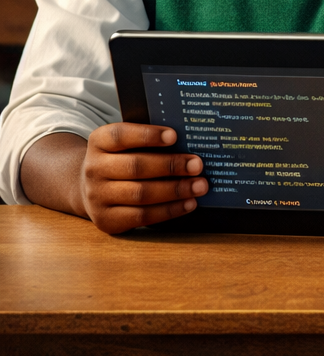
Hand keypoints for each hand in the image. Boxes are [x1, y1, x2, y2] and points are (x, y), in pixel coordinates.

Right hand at [78, 123, 206, 233]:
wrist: (89, 188)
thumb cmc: (121, 159)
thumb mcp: (126, 144)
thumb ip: (150, 141)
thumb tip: (190, 142)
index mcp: (99, 142)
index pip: (120, 135)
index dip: (147, 135)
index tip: (174, 136)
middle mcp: (94, 169)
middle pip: (135, 167)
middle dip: (171, 166)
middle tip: (198, 165)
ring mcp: (97, 197)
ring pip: (140, 194)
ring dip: (175, 190)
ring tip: (200, 185)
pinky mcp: (106, 220)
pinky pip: (142, 216)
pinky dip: (169, 210)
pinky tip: (189, 203)